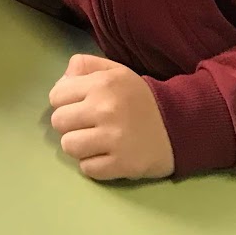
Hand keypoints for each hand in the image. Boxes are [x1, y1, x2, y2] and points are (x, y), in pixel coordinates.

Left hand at [48, 53, 174, 180]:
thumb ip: (84, 66)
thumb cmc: (139, 98)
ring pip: (69, 146)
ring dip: (79, 146)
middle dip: (69, 124)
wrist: (179, 125)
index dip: (64, 102)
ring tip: (96, 141)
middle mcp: (105, 109)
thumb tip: (61, 82)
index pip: (56, 96)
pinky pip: (87, 168)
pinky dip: (93, 165)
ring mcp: (113, 139)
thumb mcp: (114, 71)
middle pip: (59, 122)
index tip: (79, 106)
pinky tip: (107, 156)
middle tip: (87, 125)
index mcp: (101, 84)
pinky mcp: (122, 164)